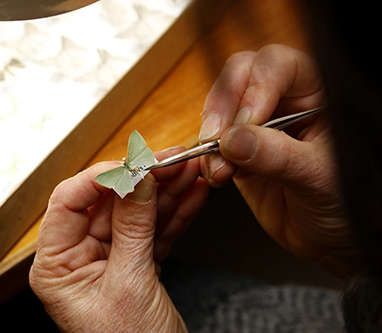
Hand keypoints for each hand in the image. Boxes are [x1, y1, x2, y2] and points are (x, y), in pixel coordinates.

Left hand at [29, 147, 207, 332]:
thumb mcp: (130, 284)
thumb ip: (134, 227)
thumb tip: (137, 178)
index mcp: (57, 265)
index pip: (68, 202)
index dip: (99, 177)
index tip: (132, 164)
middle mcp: (79, 258)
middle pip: (108, 203)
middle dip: (143, 180)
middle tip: (171, 162)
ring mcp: (109, 259)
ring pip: (136, 213)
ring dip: (165, 191)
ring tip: (189, 171)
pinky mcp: (136, 264)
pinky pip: (154, 230)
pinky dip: (175, 213)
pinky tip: (192, 194)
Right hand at [198, 44, 360, 273]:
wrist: (333, 241)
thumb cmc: (349, 204)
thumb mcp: (319, 177)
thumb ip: (277, 155)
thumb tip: (233, 140)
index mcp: (317, 95)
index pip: (279, 66)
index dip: (256, 88)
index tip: (246, 122)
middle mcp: (286, 103)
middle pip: (241, 77)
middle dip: (223, 107)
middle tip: (215, 138)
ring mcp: (260, 127)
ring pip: (222, 109)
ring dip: (212, 138)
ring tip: (221, 170)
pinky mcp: (240, 152)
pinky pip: (214, 144)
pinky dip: (208, 158)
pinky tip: (217, 175)